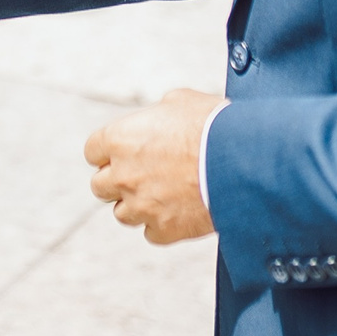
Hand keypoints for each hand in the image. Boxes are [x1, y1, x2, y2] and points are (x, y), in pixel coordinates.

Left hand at [84, 89, 220, 244]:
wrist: (243, 162)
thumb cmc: (214, 126)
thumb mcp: (181, 101)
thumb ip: (159, 113)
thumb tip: (162, 117)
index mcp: (120, 139)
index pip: (93, 151)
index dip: (108, 152)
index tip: (122, 153)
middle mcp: (123, 174)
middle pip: (100, 186)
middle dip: (117, 181)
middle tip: (140, 176)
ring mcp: (141, 205)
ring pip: (122, 214)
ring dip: (137, 205)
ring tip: (161, 196)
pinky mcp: (164, 229)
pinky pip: (151, 233)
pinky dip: (161, 226)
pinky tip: (177, 213)